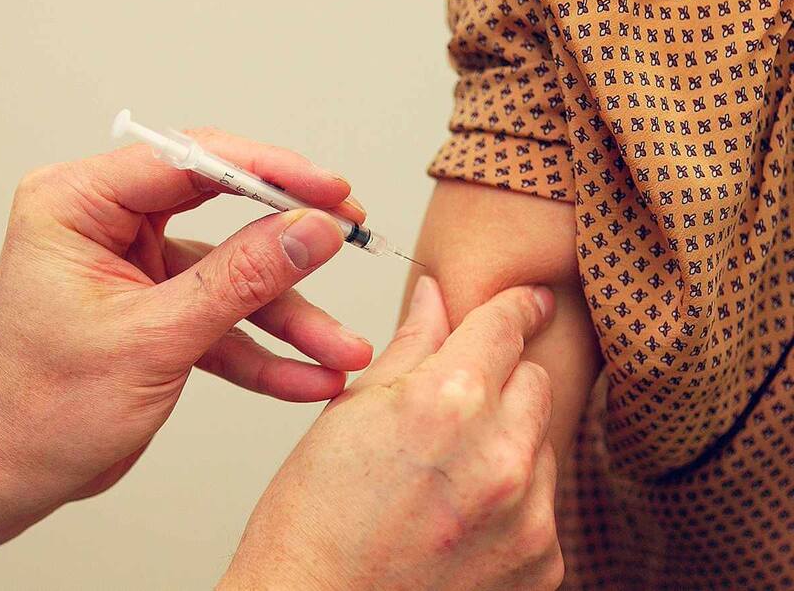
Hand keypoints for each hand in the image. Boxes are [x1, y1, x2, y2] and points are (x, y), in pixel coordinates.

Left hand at [0, 128, 372, 571]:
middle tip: (348, 233)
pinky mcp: (155, 303)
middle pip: (220, 203)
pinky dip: (261, 347)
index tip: (330, 191)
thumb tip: (312, 230)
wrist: (11, 472)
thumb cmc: (44, 408)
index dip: (269, 171)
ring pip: (231, 269)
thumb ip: (242, 278)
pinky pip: (221, 313)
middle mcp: (105, 221)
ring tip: (342, 348)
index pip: (189, 160)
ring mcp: (134, 263)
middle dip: (288, 235)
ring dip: (287, 314)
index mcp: (77, 203)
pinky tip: (308, 375)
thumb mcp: (155, 339)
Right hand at [221, 277, 562, 590]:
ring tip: (446, 472)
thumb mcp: (349, 412)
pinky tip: (461, 515)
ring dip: (508, 441)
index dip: (517, 305)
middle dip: (503, 379)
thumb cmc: (314, 518)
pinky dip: (514, 499)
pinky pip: (543, 503)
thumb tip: (436, 295)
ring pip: (543, 442)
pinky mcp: (543, 564)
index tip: (529, 300)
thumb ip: (408, 346)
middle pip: (536, 380)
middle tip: (454, 405)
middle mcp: (501, 456)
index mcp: (448, 401)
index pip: (507, 325)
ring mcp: (529, 517)